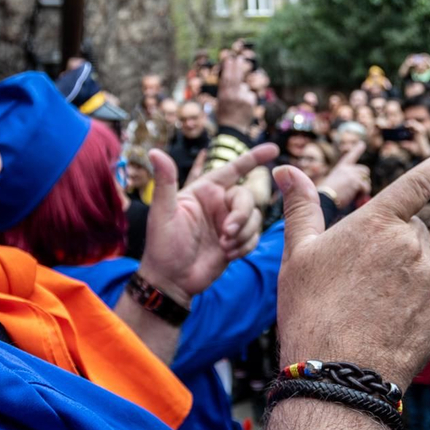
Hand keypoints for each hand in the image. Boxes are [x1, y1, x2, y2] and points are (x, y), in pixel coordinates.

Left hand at [140, 143, 279, 300]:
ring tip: (223, 248)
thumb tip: (155, 153)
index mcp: (204, 190)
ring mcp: (228, 223)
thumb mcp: (163, 213)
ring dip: (242, 234)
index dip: (253, 158)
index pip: (232, 169)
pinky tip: (227, 255)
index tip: (274, 149)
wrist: (171, 281)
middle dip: (242, 215)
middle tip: (226, 233)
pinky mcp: (236, 241)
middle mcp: (218, 204)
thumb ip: (165, 182)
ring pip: (254, 219)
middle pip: (247, 198)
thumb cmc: (161, 246)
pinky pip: (254, 237)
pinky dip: (245, 246)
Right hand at [214, 47, 257, 129]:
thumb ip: (225, 90)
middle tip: (239, 57)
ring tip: (238, 103)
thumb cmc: (224, 115)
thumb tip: (228, 76)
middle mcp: (233, 95)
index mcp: (224, 95)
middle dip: (237, 66)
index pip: (226, 78)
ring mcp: (243, 98)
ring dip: (242, 91)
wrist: (233, 130)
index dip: (228, 67)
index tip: (230, 58)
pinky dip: (247, 98)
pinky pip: (250, 95)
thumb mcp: (220, 102)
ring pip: (244, 88)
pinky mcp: (251, 102)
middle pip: (236, 77)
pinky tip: (244, 107)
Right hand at [275, 142, 429, 385]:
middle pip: (410, 230)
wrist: (338, 373)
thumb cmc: (310, 309)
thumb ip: (300, 206)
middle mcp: (410, 245)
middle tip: (358, 275)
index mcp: (376, 222)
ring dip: (402, 276)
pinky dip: (414, 306)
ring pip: (420, 265)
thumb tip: (285, 168)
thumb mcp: (297, 254)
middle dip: (392, 241)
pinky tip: (386, 325)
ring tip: (367, 306)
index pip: (419, 181)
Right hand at [318, 142, 369, 205]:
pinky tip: (356, 199)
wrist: (325, 198)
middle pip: (365, 170)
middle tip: (359, 190)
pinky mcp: (356, 181)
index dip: (357, 149)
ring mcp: (352, 174)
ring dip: (364, 189)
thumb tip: (362, 184)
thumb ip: (347, 181)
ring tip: (355, 197)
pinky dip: (363, 194)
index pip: (351, 156)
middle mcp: (347, 168)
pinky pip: (366, 188)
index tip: (362, 143)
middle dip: (364, 180)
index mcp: (341, 168)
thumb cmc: (328, 196)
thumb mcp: (336, 184)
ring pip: (367, 180)